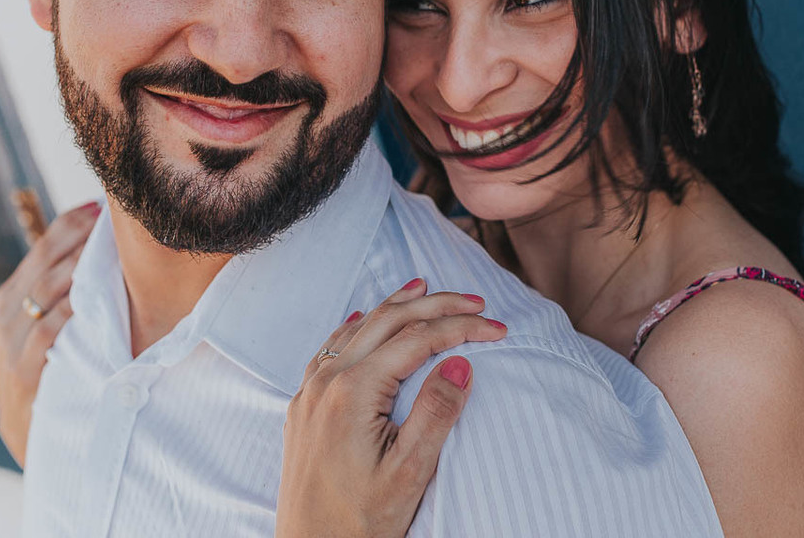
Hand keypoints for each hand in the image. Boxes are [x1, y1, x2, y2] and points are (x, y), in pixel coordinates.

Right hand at [0, 201, 98, 465]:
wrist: (27, 429)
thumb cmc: (49, 365)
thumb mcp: (47, 324)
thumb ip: (66, 290)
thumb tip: (110, 245)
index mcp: (12, 295)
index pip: (44, 244)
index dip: (74, 221)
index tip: (104, 204)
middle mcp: (7, 312)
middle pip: (44, 260)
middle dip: (78, 236)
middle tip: (112, 218)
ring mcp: (10, 341)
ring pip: (44, 290)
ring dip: (76, 267)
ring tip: (106, 249)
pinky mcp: (23, 370)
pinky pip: (45, 332)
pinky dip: (68, 312)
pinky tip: (89, 298)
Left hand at [276, 279, 507, 537]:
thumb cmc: (359, 522)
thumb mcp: (409, 472)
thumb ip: (436, 413)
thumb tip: (461, 362)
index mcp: (353, 391)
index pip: (418, 339)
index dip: (462, 327)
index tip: (500, 328)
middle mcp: (326, 381)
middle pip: (388, 321)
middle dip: (435, 305)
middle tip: (477, 301)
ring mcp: (310, 392)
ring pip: (358, 329)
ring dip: (396, 306)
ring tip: (426, 288)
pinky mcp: (303, 408)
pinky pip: (331, 348)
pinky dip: (357, 326)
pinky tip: (362, 319)